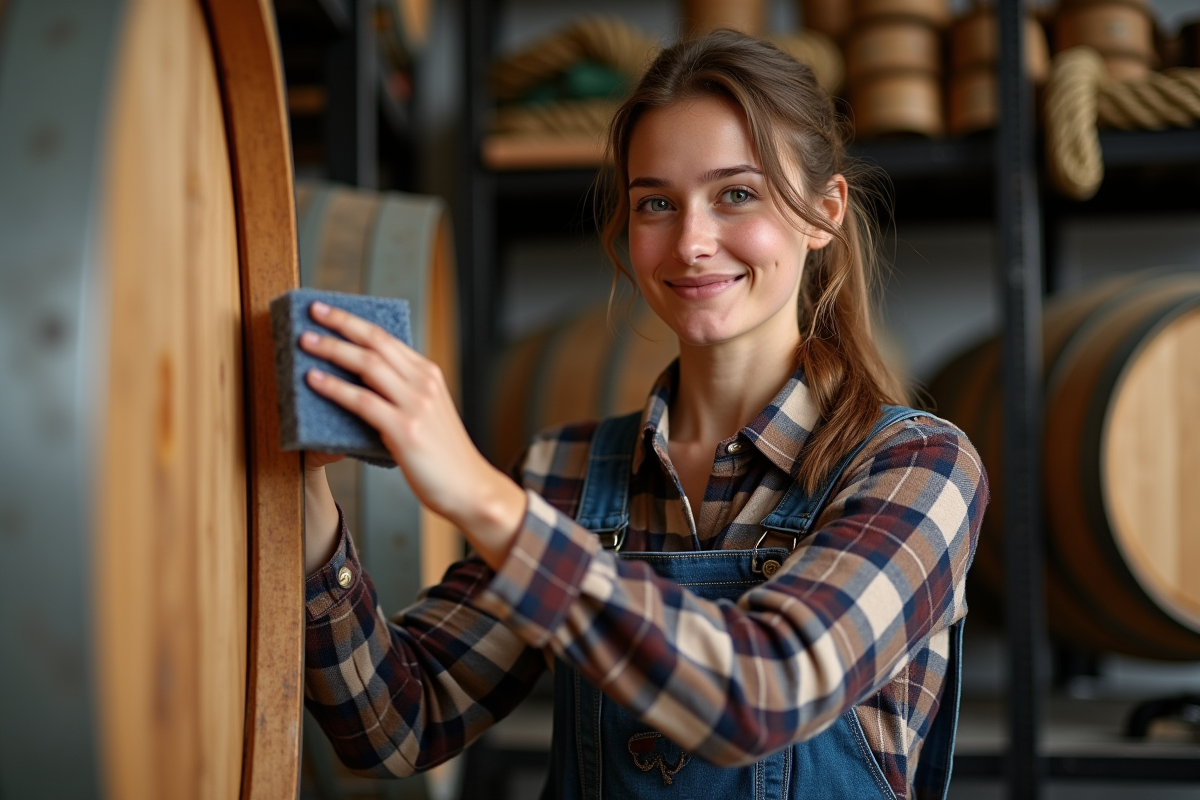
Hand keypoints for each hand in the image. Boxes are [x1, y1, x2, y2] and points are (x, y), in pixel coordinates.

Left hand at [300, 301, 526, 568]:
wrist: (470, 488)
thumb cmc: (444, 456)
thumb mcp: (428, 413)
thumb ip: (402, 394)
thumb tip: (361, 382)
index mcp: (429, 375)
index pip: (386, 338)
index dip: (354, 322)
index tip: (328, 310)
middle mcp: (424, 383)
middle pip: (375, 342)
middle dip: (340, 324)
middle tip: (312, 312)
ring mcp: (416, 405)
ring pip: (367, 365)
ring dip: (332, 349)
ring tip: (305, 342)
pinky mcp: (405, 430)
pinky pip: (362, 401)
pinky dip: (335, 387)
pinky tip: (314, 380)